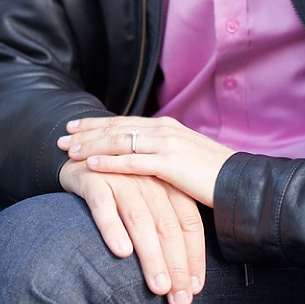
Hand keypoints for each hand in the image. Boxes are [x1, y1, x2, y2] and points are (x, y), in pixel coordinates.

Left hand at [58, 116, 236, 206]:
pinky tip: (90, 165)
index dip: (97, 124)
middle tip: (62, 136)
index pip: (124, 122)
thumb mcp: (186, 158)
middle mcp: (164, 130)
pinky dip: (109, 162)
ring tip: (68, 150)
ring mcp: (167, 144)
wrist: (242, 182)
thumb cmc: (214, 175)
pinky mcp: (170, 164)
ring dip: (91, 145)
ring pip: (119, 142)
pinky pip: (132, 162)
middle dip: (87, 132)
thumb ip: (163, 155)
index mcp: (167, 127)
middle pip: (116, 128)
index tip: (75, 126)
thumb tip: (144, 159)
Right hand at [59, 159, 204, 303]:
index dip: (194, 256)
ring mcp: (121, 178)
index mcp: (168, 184)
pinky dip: (113, 228)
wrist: (78, 151)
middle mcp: (149, 181)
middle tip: (179, 299)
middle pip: (168, 226)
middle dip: (176, 266)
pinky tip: (121, 252)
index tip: (195, 288)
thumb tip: (181, 273)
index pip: (189, 222)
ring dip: (152, 255)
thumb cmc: (118, 185)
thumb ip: (164, 225)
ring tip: (158, 287)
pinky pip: (103, 205)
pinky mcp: (93, 179)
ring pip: (140, 220)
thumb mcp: (147, 197)